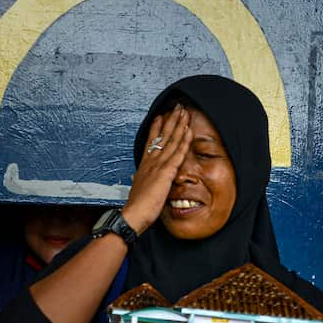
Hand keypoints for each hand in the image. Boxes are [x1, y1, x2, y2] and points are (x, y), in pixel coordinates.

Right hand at [121, 106, 191, 233]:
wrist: (133, 215)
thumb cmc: (136, 206)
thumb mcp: (137, 189)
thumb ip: (139, 180)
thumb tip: (136, 177)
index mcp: (144, 165)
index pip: (151, 141)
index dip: (156, 128)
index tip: (160, 116)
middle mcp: (151, 161)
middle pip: (162, 136)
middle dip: (170, 120)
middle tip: (176, 107)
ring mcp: (158, 165)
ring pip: (171, 140)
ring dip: (178, 125)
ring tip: (184, 112)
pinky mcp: (166, 172)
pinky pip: (177, 153)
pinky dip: (184, 141)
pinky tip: (188, 131)